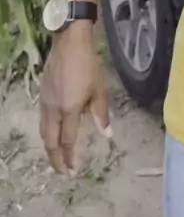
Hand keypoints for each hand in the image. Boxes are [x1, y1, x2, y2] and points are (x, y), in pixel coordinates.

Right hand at [39, 23, 110, 176]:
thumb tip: (107, 135)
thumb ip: (101, 114)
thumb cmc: (88, 66)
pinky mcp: (42, 95)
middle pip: (51, 142)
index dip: (70, 158)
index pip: (67, 142)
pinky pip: (43, 120)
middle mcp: (53, 110)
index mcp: (69, 110)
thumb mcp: (99, 90)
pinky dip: (47, 133)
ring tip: (57, 157)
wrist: (69, 44)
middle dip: (56, 160)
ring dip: (50, 147)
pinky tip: (53, 133)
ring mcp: (45, 102)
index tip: (73, 172)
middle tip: (63, 172)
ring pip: (44, 132)